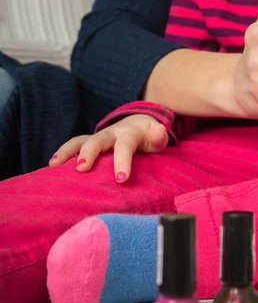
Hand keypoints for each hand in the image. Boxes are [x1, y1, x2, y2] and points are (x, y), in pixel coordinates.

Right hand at [49, 114, 168, 182]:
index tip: (121, 179)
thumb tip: (160, 131)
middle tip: (82, 169)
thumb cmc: (148, 137)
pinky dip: (62, 153)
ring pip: (80, 141)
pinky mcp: (88, 142)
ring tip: (55, 165)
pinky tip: (52, 166)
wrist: (138, 123)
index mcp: (129, 135)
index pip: (125, 147)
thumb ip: (159, 136)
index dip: (122, 162)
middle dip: (89, 153)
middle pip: (97, 140)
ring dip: (67, 152)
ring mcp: (97, 138)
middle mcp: (110, 134)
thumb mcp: (156, 137)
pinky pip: (73, 145)